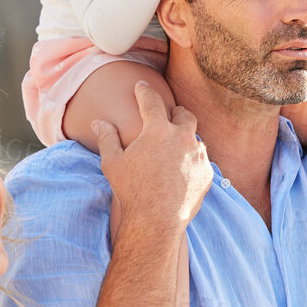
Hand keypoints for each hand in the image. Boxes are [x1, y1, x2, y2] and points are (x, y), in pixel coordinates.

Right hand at [93, 82, 212, 228]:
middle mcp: (183, 138)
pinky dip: (192, 161)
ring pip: (195, 139)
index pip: (151, 101)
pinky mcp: (207, 173)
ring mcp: (198, 156)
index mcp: (158, 130)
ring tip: (176, 146)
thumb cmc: (132, 191)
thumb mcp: (113, 163)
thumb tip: (99, 122)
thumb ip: (108, 138)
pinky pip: (201, 161)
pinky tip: (183, 170)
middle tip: (169, 114)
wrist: (158, 220)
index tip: (141, 86)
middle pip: (184, 115)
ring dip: (186, 139)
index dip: (144, 92)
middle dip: (175, 112)